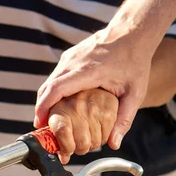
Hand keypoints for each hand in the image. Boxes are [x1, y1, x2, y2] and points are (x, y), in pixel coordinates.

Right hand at [34, 26, 153, 149]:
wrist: (132, 32)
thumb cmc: (135, 61)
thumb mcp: (134, 93)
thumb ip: (124, 119)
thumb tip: (114, 144)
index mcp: (88, 71)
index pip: (56, 89)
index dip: (44, 107)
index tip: (40, 123)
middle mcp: (73, 62)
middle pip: (46, 88)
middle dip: (41, 109)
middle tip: (42, 127)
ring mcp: (69, 57)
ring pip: (49, 82)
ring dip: (45, 100)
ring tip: (48, 118)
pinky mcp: (68, 56)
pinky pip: (55, 76)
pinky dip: (52, 91)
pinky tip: (58, 103)